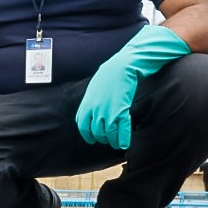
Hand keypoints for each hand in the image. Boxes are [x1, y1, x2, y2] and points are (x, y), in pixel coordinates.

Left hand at [75, 25, 190, 149]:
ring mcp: (106, 110)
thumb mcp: (97, 86)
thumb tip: (95, 106)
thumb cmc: (112, 73)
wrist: (124, 65)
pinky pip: (120, 130)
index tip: (93, 138)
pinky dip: (122, 138)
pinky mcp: (119, 110)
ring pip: (107, 133)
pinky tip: (124, 143)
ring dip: (113, 140)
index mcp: (87, 103)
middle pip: (95, 131)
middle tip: (109, 140)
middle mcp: (94, 109)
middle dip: (102, 138)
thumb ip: (94, 99)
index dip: (88, 134)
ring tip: (117, 142)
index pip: (83, 125)